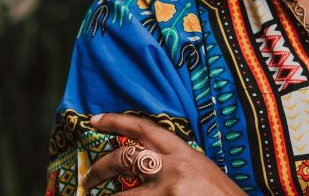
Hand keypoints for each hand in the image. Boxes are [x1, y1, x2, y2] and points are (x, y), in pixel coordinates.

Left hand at [82, 113, 243, 194]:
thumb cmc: (221, 195)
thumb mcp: (199, 170)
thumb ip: (175, 163)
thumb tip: (146, 164)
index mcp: (182, 153)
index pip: (144, 128)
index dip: (117, 121)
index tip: (95, 119)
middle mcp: (172, 168)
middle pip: (125, 157)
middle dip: (101, 167)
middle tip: (88, 177)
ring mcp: (167, 192)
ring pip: (123, 194)